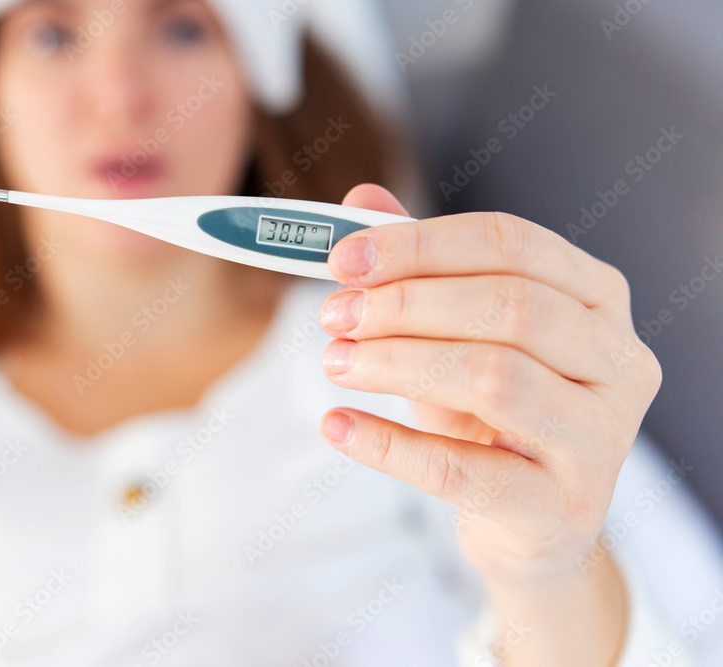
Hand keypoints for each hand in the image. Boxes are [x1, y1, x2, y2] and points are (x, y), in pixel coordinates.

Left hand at [316, 184, 661, 585]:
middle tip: (334, 315)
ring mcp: (601, 439)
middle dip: (405, 304)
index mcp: (597, 298)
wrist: (530, 523)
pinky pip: (464, 470)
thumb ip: (418, 267)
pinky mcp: (561, 507)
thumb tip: (360, 203)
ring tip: (334, 361)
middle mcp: (617, 361)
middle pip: (510, 305)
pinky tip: (338, 425)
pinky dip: (389, 445)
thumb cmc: (493, 416)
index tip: (343, 258)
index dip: (419, 244)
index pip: (511, 243)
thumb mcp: (457, 335)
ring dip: (396, 363)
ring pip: (495, 378)